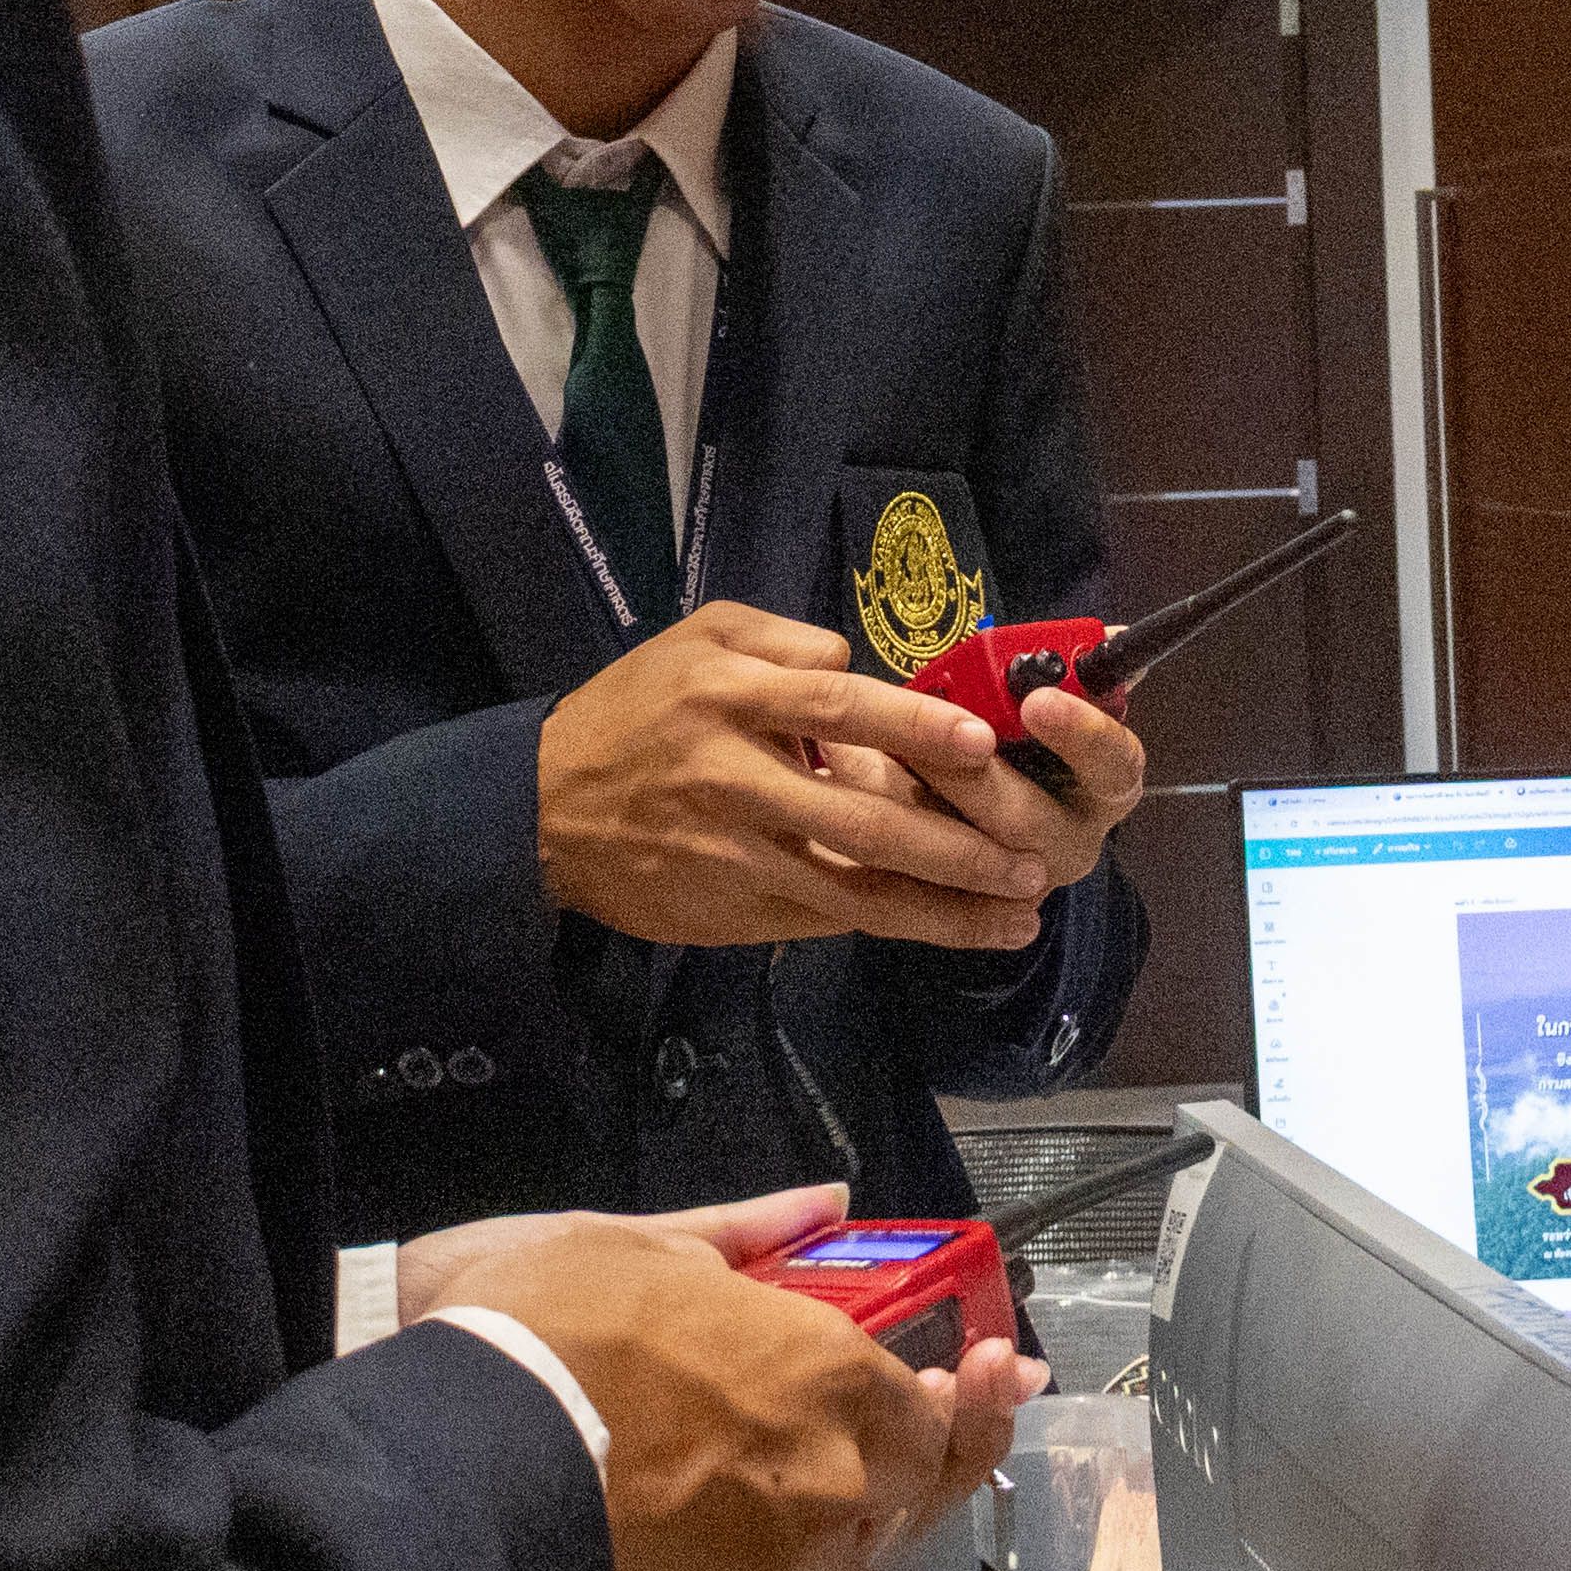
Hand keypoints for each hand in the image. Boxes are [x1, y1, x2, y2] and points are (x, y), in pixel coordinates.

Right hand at [419, 1184, 1042, 1570]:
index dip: (963, 1390)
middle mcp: (823, 1486)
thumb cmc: (540, 1329)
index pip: (933, 1405)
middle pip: (907, 1488)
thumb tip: (826, 1200)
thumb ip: (752, 1231)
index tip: (984, 1367)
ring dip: (854, 1518)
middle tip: (936, 1420)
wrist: (444, 1463)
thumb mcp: (640, 1240)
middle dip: (926, 1453)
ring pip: (847, 1558)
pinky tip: (787, 1561)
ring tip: (832, 1480)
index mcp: (826, 1377)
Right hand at [539, 605, 1053, 955]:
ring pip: (853, 887)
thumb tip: (856, 663)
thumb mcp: (694, 639)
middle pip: (859, 814)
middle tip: (1029, 857)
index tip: (978, 743)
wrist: (541, 809)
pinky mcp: (732, 907)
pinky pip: (825, 919)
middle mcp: (734, 777)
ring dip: (942, 908)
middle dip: (953, 844)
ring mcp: (736, 852)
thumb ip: (781, 639)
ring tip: (1016, 914)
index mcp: (728, 697)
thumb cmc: (631, 711)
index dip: (909, 727)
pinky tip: (949, 931)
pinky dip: (892, 927)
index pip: (833, 707)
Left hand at [827, 682, 1146, 908]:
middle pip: (1027, 824)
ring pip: (961, 856)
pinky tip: (834, 772)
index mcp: (1102, 784)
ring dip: (903, 798)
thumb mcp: (1029, 700)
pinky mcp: (957, 907)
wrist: (949, 804)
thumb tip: (1112, 631)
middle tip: (915, 739)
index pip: (1116, 764)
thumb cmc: (1002, 732)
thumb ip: (1055, 671)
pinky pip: (913, 881)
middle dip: (968, 779)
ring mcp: (1015, 886)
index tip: (1036, 700)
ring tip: (849, 747)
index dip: (1082, 734)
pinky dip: (868, 823)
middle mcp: (1068, 842)